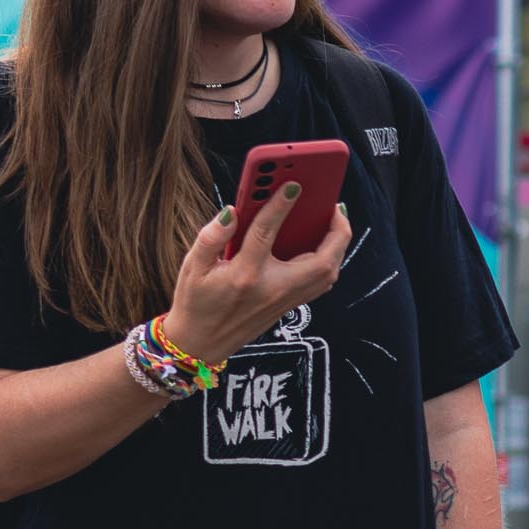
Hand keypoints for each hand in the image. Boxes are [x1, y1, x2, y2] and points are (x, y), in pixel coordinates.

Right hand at [164, 188, 350, 368]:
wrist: (201, 343)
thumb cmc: (195, 302)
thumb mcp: (191, 266)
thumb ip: (211, 237)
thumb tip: (232, 211)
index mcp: (245, 275)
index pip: (266, 232)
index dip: (280, 204)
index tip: (293, 184)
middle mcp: (272, 288)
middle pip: (321, 260)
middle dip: (336, 231)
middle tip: (334, 204)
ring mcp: (285, 299)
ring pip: (328, 274)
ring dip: (337, 247)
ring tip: (333, 219)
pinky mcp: (290, 306)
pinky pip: (321, 283)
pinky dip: (329, 261)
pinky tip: (323, 244)